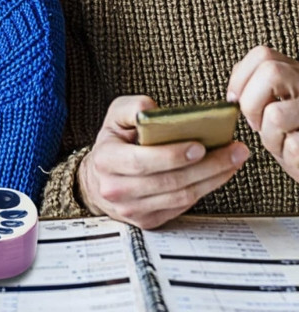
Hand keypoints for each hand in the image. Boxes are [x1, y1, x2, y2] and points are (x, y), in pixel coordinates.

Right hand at [78, 96, 249, 228]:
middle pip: (170, 181)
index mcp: (106, 160)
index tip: (199, 146)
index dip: (171, 156)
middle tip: (233, 150)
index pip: (141, 162)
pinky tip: (218, 174)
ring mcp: (133, 209)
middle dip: (207, 166)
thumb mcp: (114, 117)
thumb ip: (132, 108)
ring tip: (233, 160)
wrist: (97, 179)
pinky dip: (205, 189)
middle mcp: (117, 189)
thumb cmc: (112, 144)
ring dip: (213, 179)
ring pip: (181, 196)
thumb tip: (154, 109)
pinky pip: (182, 206)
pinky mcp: (148, 221)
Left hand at [228, 46, 298, 182]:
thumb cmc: (289, 132)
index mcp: (296, 72)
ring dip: (268, 135)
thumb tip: (234, 94)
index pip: (262, 54)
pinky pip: (293, 145)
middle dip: (250, 103)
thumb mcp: (271, 101)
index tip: (235, 100)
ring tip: (279, 141)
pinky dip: (285, 153)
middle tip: (255, 122)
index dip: (240, 78)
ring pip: (276, 114)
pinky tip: (292, 153)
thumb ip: (255, 85)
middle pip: (270, 73)